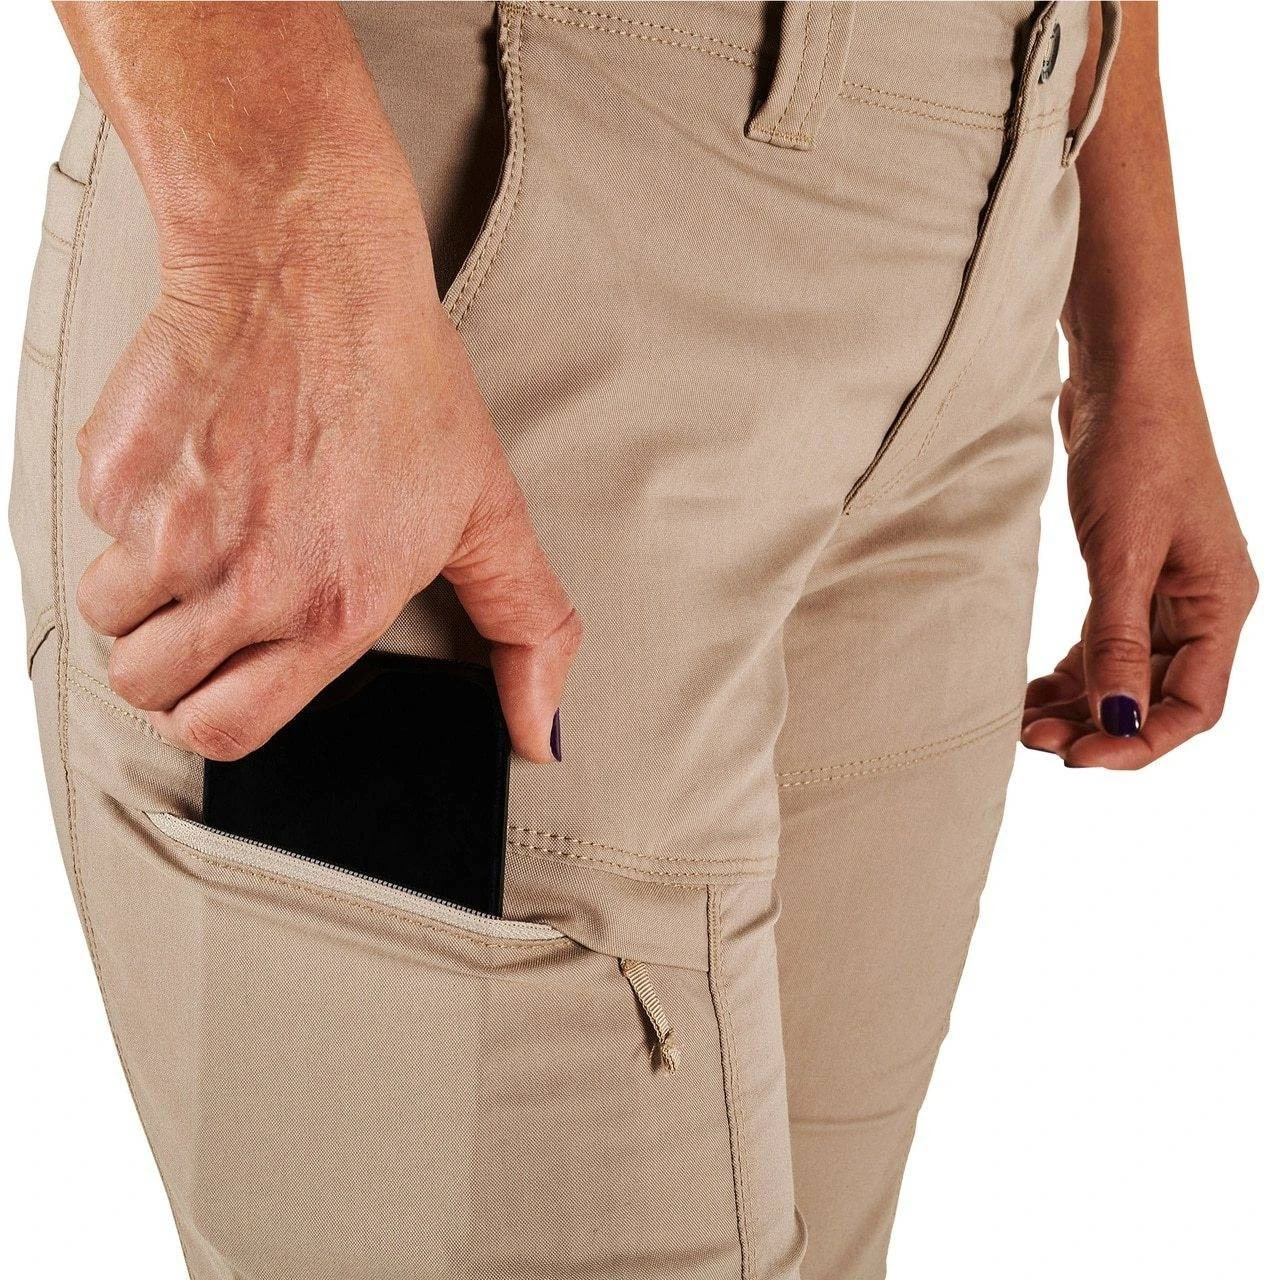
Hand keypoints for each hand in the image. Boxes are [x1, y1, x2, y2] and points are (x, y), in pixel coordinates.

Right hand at [75, 166, 579, 763]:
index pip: (227, 731)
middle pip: (149, 688)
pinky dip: (127, 515)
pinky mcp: (116, 475)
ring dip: (142, 591)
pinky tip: (190, 468)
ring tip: (205, 529)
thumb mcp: (490, 512)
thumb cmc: (400, 384)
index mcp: (332, 609)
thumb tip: (542, 732)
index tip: (225, 681)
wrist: (312, 272)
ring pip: (107, 619)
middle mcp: (246, 585)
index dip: (217, 714)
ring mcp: (170, 530)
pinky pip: (92, 531)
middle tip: (212, 605)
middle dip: (171, 663)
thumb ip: (524, 628)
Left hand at [1022, 359, 1255, 767]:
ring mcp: (1165, 592)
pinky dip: (1073, 669)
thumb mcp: (1123, 552)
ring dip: (1080, 702)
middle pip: (1155, 695)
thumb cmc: (1137, 450)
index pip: (1195, 705)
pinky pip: (1104, 643)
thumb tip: (1115, 717)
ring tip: (1024, 721)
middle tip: (1034, 740)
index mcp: (1222, 603)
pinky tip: (1034, 689)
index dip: (1140, 741)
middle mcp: (1201, 605)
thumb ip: (1117, 638)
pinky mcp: (1128, 576)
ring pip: (1125, 673)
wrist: (1120, 378)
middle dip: (1099, 725)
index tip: (1079, 758)